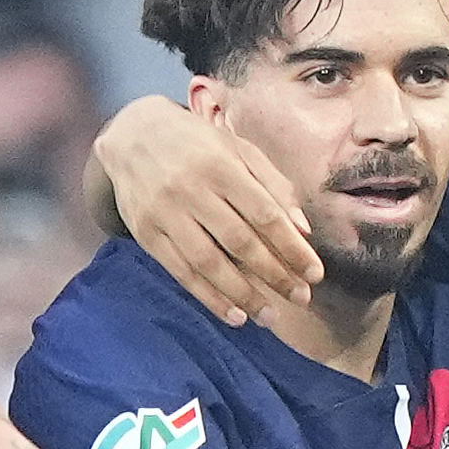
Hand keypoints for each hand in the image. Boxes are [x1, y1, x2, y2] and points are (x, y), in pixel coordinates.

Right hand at [96, 96, 320, 326]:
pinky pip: (180, 271)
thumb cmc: (199, 143)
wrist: (133, 132)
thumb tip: (303, 230)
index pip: (265, 215)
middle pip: (240, 242)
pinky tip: (233, 314)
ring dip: (242, 294)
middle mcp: (191, 190)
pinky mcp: (145, 232)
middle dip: (275, 275)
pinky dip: (208, 296)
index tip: (315, 274)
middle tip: (300, 298)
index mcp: (221, 167)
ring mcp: (164, 213)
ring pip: (208, 262)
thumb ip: (275, 186)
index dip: (293, 248)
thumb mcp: (241, 149)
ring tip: (269, 316)